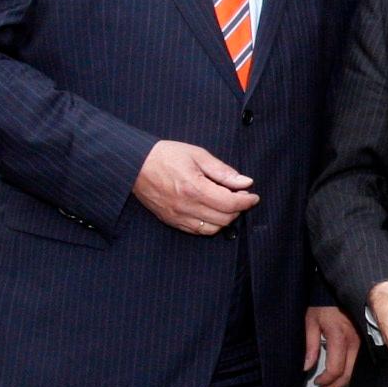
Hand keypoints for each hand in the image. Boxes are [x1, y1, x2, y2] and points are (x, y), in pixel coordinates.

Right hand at [132, 139, 258, 234]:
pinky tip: (212, 211)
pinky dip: (210, 225)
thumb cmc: (165, 155)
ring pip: (213, 229)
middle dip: (238, 209)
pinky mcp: (171, 221)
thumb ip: (223, 171)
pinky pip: (198, 231)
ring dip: (225, 219)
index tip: (253, 196)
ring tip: (226, 203)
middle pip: (224, 218)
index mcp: (194, 188)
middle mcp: (186, 206)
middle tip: (241, 196)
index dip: (246, 201)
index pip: (230, 203)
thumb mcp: (197, 155)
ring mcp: (178, 217)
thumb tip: (245, 182)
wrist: (134, 165)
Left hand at [306, 304, 359, 386]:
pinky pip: (360, 362)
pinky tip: (342, 374)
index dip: (326, 380)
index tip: (317, 383)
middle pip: (348, 373)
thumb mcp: (311, 321)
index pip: (335, 368)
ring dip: (344, 381)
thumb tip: (307, 367)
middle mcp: (355, 340)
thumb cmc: (324, 303)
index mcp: (340, 336)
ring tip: (331, 386)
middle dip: (335, 386)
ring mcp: (363, 340)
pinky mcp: (366, 340)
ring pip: (356, 370)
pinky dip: (351, 371)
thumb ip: (310, 346)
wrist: (343, 289)